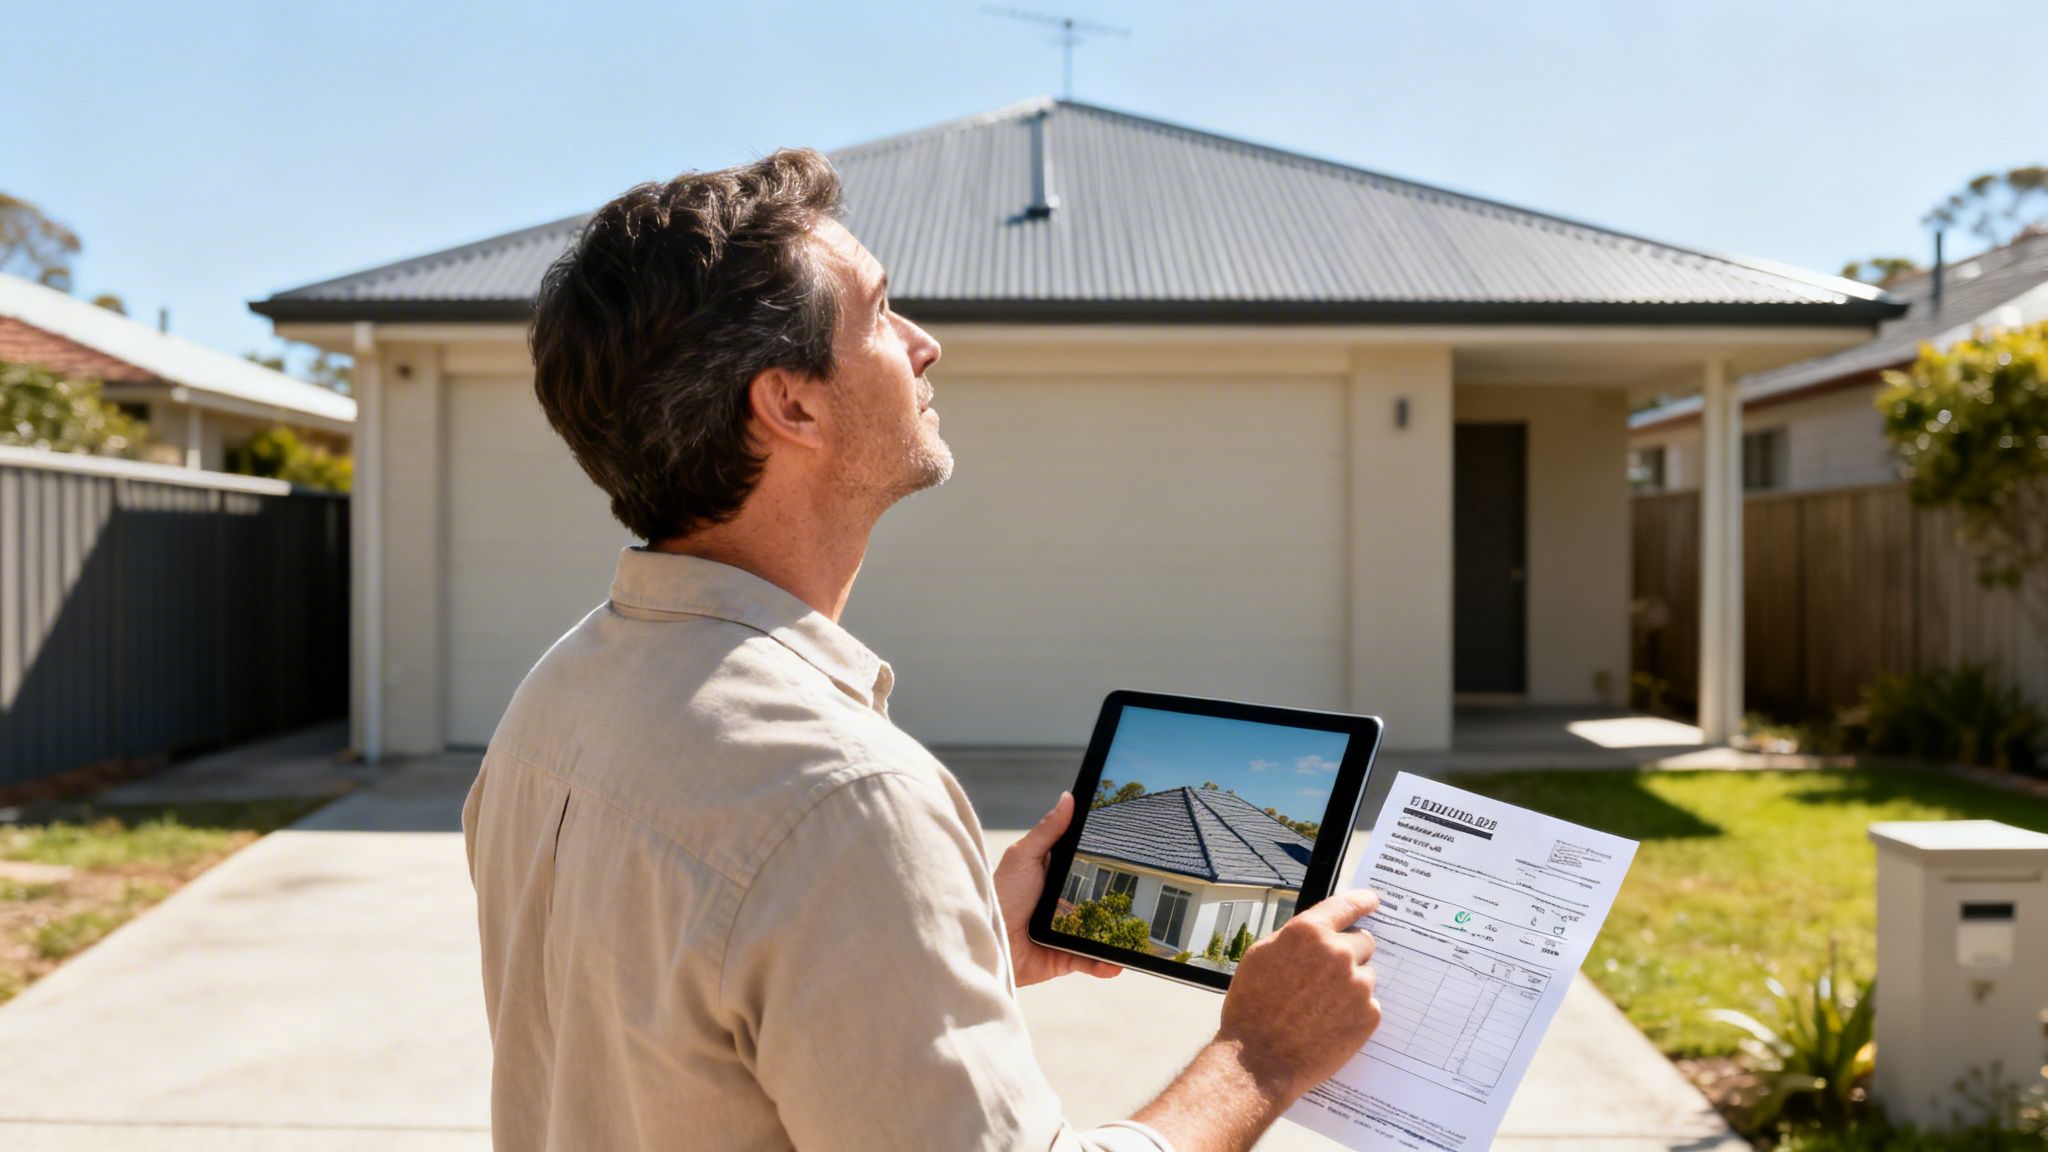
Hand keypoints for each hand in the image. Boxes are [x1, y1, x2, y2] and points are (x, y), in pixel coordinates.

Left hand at [992, 792, 1121, 987]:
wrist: (988, 943)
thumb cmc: (1001, 896)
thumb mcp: (1023, 857)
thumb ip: (1048, 831)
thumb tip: (1068, 798)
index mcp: (1053, 875)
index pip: (1085, 863)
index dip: (1105, 858)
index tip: (1130, 849)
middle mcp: (1062, 901)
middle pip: (1098, 897)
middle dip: (1118, 899)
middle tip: (1143, 893)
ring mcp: (1066, 930)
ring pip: (1099, 930)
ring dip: (1116, 934)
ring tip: (1137, 933)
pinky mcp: (1065, 956)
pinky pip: (1091, 960)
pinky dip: (1105, 963)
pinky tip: (1116, 962)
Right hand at [1215, 888, 1382, 1102]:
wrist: (1260, 1061)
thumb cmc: (1252, 1008)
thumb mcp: (1261, 956)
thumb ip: (1294, 937)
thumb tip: (1318, 931)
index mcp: (1309, 932)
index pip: (1347, 905)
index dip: (1363, 902)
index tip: (1372, 901)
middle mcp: (1338, 953)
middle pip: (1364, 941)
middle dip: (1350, 953)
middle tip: (1327, 976)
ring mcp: (1357, 985)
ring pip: (1366, 975)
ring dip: (1351, 985)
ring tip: (1321, 1007)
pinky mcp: (1369, 1015)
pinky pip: (1369, 1004)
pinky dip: (1354, 1012)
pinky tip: (1329, 1024)